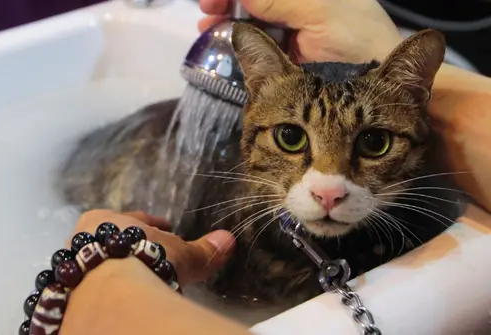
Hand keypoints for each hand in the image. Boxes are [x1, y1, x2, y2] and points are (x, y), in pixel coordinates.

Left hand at [70, 209, 235, 285]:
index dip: (152, 226)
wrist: (107, 292)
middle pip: (111, 241)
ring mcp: (71, 265)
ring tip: (135, 284)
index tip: (165, 229)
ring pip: (97, 264)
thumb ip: (203, 250)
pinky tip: (117, 301)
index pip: (132, 220)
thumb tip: (229, 239)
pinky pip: (89, 287)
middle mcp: (82, 237)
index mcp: (105, 219)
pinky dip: (103, 291)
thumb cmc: (143, 259)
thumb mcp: (180, 255)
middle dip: (131, 250)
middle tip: (149, 259)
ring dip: (115, 271)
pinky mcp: (67, 291)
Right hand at [199, 0, 402, 63]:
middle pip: (256, 1)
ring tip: (209, 28)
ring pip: (254, 17)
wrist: (384, 90)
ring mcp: (295, 30)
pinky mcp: (291, 55)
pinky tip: (225, 42)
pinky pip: (260, 41)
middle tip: (207, 15)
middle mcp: (301, 6)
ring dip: (229, 19)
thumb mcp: (320, 12)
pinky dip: (240, 40)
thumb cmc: (359, 41)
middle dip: (228, 3)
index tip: (211, 3)